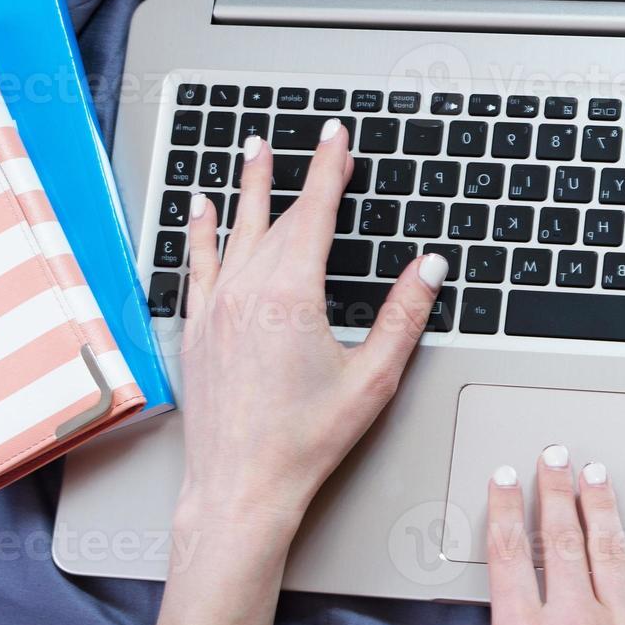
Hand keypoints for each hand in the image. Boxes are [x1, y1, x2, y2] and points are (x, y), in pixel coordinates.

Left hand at [176, 120, 447, 539]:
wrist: (242, 486)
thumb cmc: (304, 441)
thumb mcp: (373, 378)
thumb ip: (405, 316)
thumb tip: (428, 268)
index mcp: (291, 296)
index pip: (316, 213)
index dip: (329, 169)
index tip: (337, 138)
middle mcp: (247, 292)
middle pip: (279, 217)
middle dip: (299, 174)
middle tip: (313, 142)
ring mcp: (215, 309)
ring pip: (234, 231)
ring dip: (247, 188)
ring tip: (252, 151)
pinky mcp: (197, 330)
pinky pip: (198, 264)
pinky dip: (202, 232)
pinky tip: (201, 213)